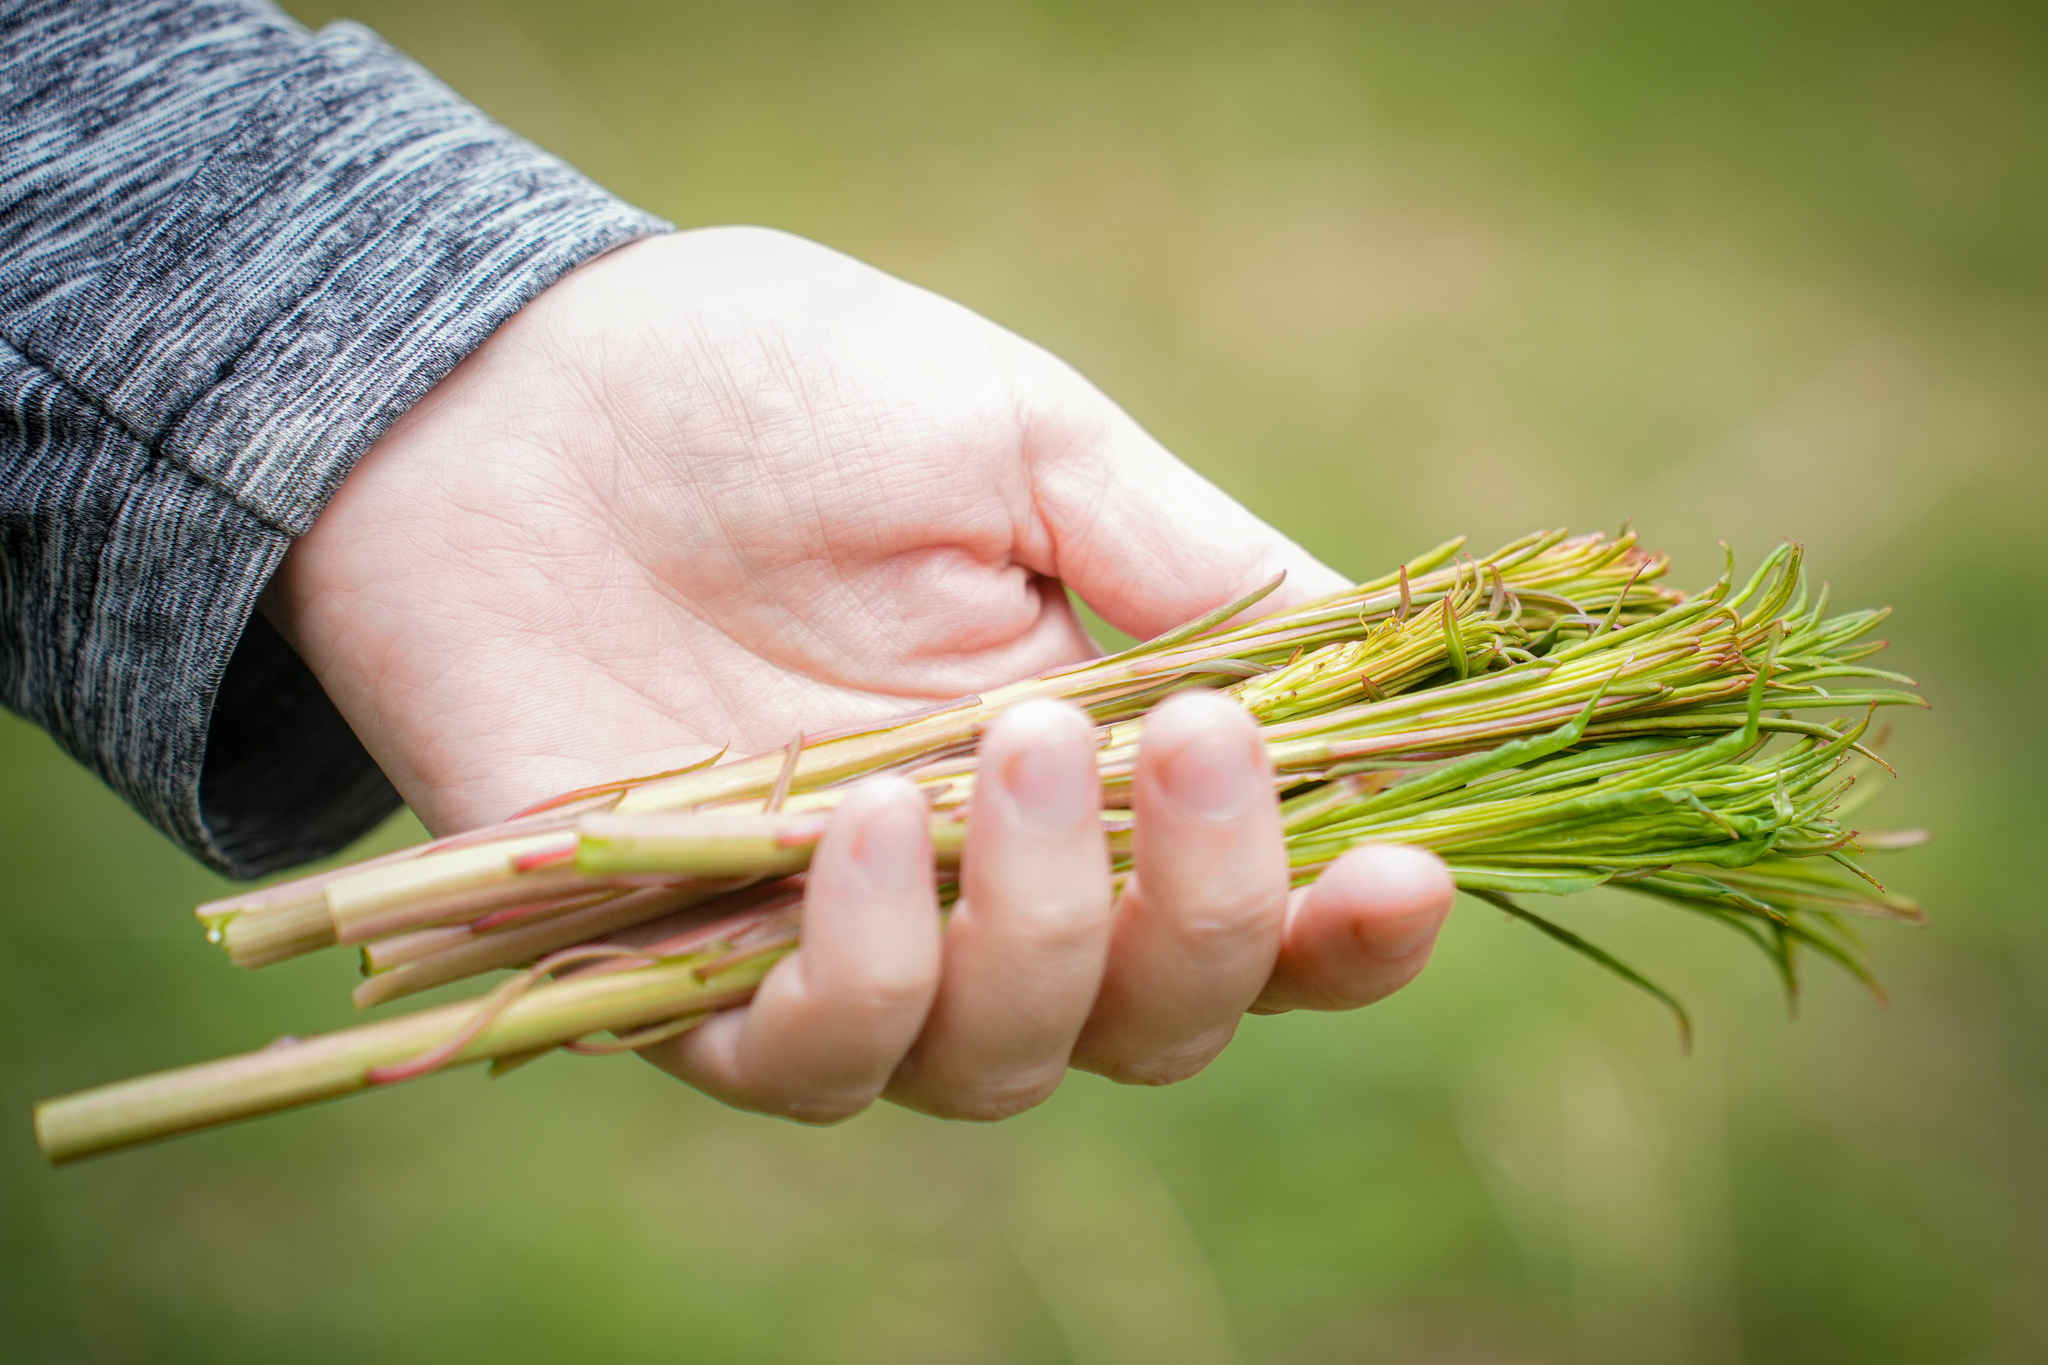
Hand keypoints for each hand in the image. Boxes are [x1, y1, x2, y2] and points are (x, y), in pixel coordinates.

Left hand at [268, 226, 1454, 1119]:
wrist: (519, 386)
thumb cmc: (778, 389)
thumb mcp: (1018, 440)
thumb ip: (1181, 566)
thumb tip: (1359, 661)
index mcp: (1086, 767)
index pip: (1251, 916)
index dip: (1341, 934)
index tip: (1407, 872)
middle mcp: (977, 885)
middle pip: (1153, 1022)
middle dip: (1204, 913)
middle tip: (1172, 738)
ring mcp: (832, 937)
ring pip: (1000, 1065)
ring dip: (1042, 935)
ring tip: (1011, 748)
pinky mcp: (675, 970)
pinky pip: (805, 1059)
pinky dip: (861, 975)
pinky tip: (864, 829)